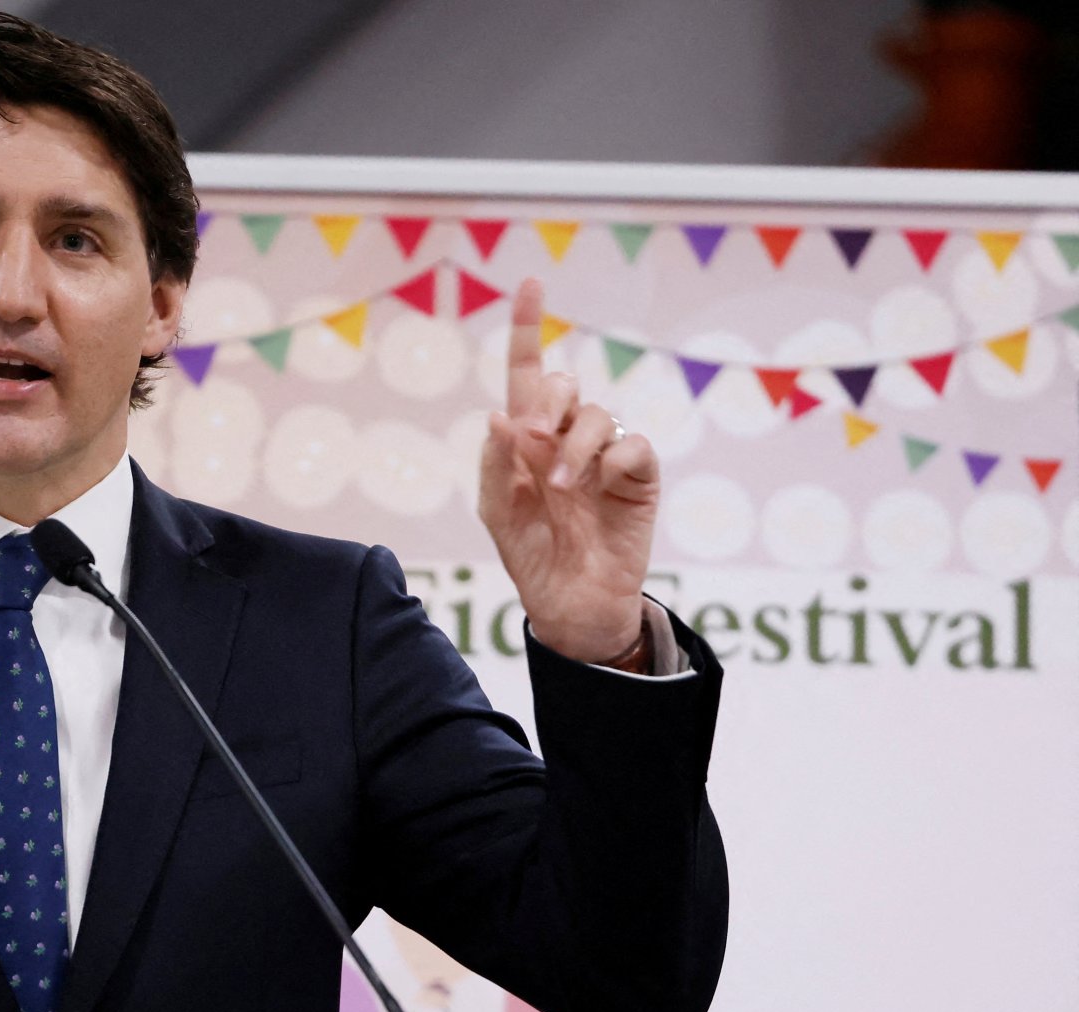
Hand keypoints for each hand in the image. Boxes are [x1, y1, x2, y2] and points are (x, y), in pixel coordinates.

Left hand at [478, 279, 660, 661]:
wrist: (570, 604)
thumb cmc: (531, 554)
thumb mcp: (499, 512)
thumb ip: (497, 464)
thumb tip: (500, 416)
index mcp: (528, 438)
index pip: (526, 373)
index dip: (527, 328)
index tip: (530, 284)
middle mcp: (568, 437)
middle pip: (563, 384)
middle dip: (548, 402)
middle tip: (533, 439)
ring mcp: (605, 456)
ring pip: (596, 415)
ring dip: (572, 446)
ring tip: (558, 488)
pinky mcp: (638, 478)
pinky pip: (633, 445)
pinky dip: (612, 461)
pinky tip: (598, 488)